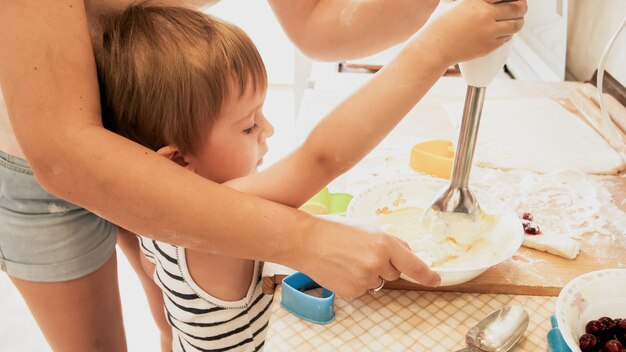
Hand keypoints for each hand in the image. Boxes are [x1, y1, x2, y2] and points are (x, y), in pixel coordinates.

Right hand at [296, 218, 439, 297]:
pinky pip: (362, 289)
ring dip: (368, 273)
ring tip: (347, 259)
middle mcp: (378, 262)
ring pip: (377, 281)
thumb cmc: (333, 230)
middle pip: (394, 272)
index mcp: (384, 243)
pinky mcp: (353, 291)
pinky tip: (341, 269)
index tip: (435, 280)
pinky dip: (355, 282)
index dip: (427, 275)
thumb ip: (390, 242)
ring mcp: (365, 279)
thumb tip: (406, 254)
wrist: (305, 241)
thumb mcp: (367, 228)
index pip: (414, 265)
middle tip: (361, 252)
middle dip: (384, 264)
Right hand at [416, 0, 526, 65]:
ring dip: (519, 22)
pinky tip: (504, 33)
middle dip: (522, 7)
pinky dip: (508, 35)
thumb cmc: (438, 26)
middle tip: (521, 8)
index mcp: (476, 0)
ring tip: (517, 21)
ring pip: (516, 24)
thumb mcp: (447, 2)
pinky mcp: (489, 45)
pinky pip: (507, 38)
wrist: (434, 48)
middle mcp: (485, 13)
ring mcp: (488, 30)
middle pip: (517, 7)